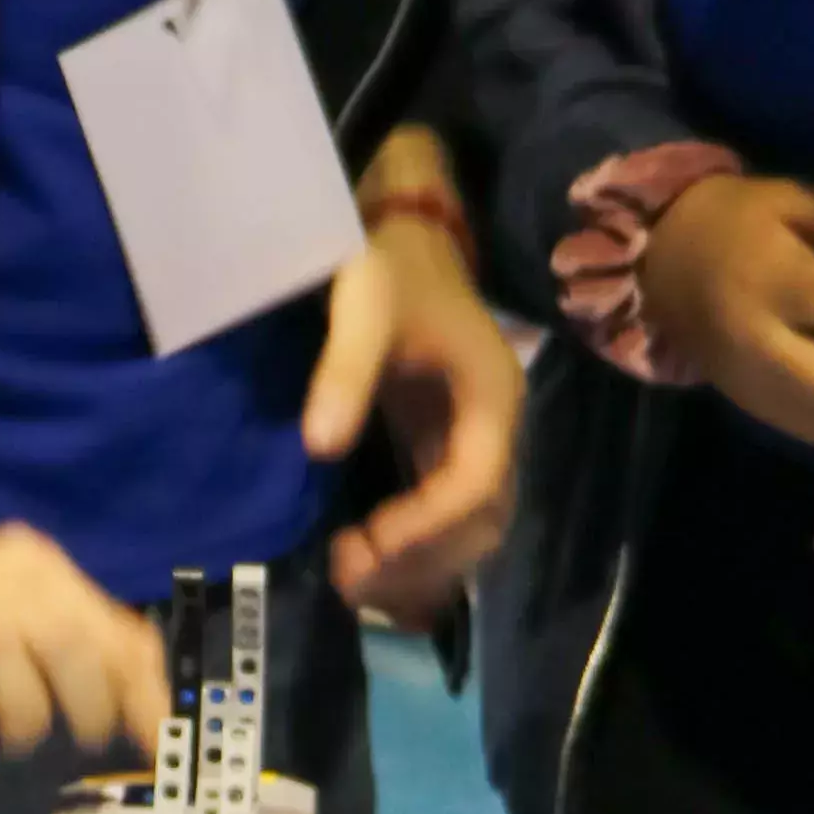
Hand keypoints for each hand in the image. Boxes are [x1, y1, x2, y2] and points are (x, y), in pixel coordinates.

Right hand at [0, 514, 168, 784]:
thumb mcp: (29, 617)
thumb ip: (92, 647)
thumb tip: (156, 700)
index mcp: (34, 569)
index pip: (107, 626)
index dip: (140, 691)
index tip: (155, 742)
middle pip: (63, 635)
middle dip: (89, 702)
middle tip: (82, 735)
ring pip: (0, 655)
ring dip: (27, 716)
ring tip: (19, 737)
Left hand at [300, 219, 521, 627]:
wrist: (403, 236)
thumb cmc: (388, 266)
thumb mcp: (364, 304)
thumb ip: (346, 369)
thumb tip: (319, 445)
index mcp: (492, 399)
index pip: (476, 486)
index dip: (426, 525)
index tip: (366, 542)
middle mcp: (494, 432)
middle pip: (480, 526)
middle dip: (420, 561)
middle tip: (347, 573)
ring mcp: (472, 445)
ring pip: (467, 534)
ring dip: (417, 568)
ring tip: (347, 577)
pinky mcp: (443, 450)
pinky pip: (444, 521)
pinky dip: (413, 554)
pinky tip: (363, 564)